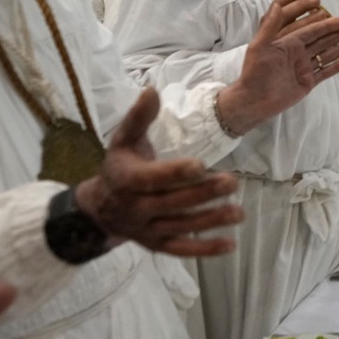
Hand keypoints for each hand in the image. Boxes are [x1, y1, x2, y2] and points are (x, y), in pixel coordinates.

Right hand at [75, 89, 245, 258]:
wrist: (100, 209)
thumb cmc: (120, 167)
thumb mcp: (123, 140)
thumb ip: (139, 117)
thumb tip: (151, 89)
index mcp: (126, 179)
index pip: (152, 178)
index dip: (175, 173)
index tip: (201, 165)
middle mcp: (134, 208)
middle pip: (172, 203)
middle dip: (203, 194)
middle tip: (233, 182)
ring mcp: (146, 229)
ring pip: (180, 227)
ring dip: (211, 221)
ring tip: (239, 212)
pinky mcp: (156, 245)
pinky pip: (181, 249)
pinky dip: (205, 249)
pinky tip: (231, 244)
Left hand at [217, 0, 338, 134]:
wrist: (253, 101)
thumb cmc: (254, 72)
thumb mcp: (259, 46)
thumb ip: (270, 26)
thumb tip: (278, 5)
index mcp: (288, 43)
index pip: (312, 30)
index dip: (327, 24)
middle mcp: (298, 53)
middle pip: (323, 40)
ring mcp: (304, 68)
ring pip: (328, 54)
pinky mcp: (308, 82)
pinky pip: (326, 72)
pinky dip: (338, 66)